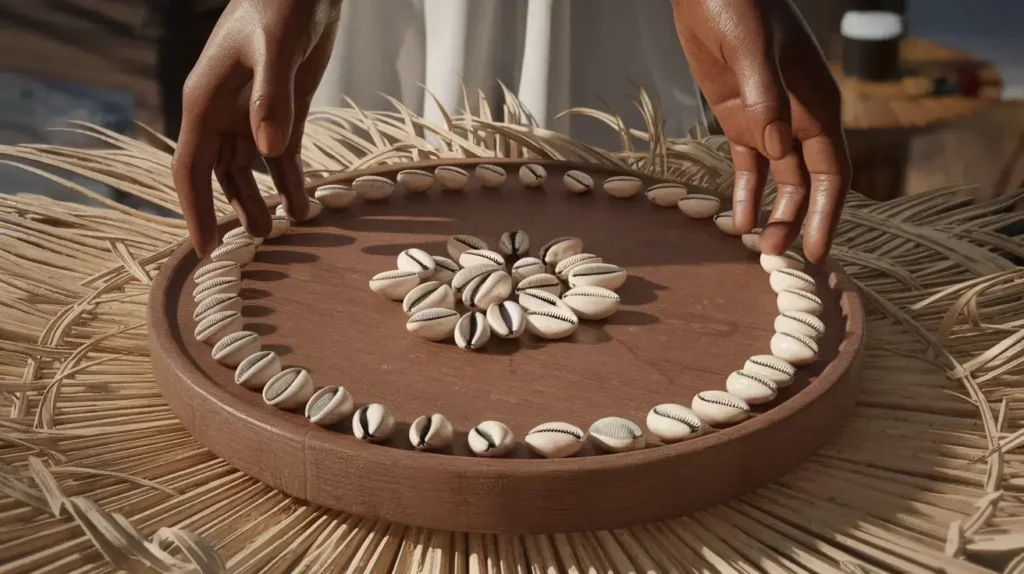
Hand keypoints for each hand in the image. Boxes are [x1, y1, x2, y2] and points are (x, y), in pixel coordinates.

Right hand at [172, 0, 340, 256]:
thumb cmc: (281, 4)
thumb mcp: (276, 47)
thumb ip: (272, 97)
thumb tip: (268, 150)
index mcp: (205, 100)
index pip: (191, 167)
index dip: (195, 209)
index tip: (205, 248)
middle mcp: (223, 111)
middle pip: (218, 175)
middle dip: (230, 211)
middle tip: (251, 250)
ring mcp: (253, 111)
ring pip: (249, 168)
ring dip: (261, 199)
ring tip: (279, 233)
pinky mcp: (284, 108)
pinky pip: (282, 155)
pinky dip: (290, 181)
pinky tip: (304, 206)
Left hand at [670, 0, 850, 262]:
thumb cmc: (739, 4)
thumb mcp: (751, 47)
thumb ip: (765, 95)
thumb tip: (777, 146)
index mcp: (817, 104)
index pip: (831, 172)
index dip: (827, 214)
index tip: (817, 252)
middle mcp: (799, 117)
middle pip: (808, 183)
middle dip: (797, 223)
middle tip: (777, 259)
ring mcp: (769, 118)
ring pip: (780, 179)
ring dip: (773, 213)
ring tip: (758, 248)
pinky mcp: (739, 115)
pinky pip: (749, 164)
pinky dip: (746, 192)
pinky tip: (737, 220)